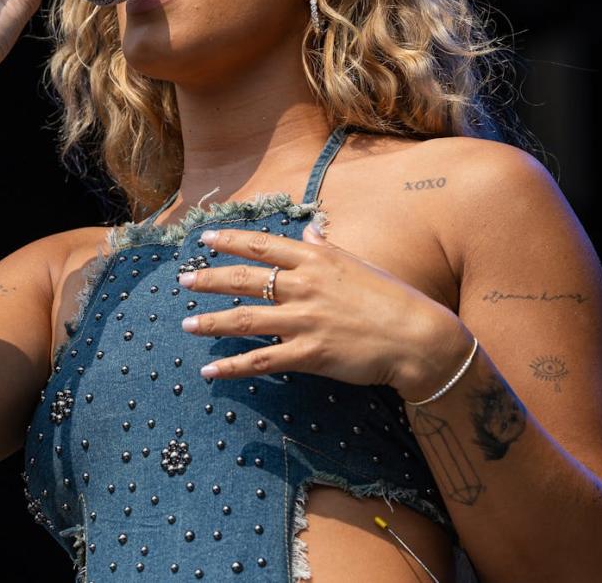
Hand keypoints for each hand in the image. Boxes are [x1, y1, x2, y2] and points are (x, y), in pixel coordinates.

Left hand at [178, 223, 473, 399]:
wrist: (418, 337)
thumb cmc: (392, 299)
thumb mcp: (358, 264)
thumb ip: (327, 249)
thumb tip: (310, 231)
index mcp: (317, 260)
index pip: (263, 245)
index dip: (230, 241)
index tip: (204, 239)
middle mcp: (306, 286)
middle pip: (246, 279)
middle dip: (210, 279)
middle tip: (183, 280)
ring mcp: (306, 320)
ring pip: (246, 319)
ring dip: (213, 322)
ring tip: (188, 324)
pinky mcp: (310, 353)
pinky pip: (262, 360)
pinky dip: (233, 366)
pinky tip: (210, 371)